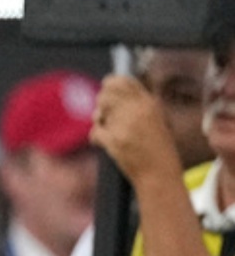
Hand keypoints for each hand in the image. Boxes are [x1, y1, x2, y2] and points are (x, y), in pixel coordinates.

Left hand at [93, 74, 182, 188]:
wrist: (160, 174)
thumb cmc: (156, 149)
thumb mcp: (154, 120)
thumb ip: (137, 105)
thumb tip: (109, 92)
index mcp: (149, 103)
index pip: (122, 81)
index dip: (109, 86)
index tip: (107, 95)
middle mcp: (138, 110)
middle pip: (106, 93)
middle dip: (101, 103)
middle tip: (104, 116)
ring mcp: (126, 125)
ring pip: (98, 112)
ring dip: (98, 121)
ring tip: (108, 130)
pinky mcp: (116, 141)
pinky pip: (95, 132)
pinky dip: (96, 138)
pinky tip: (104, 143)